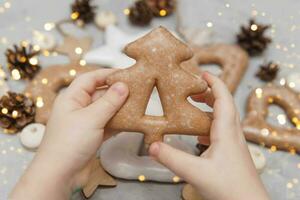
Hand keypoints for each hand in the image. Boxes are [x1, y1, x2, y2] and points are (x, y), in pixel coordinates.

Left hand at [10, 69, 128, 199]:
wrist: (60, 175)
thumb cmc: (69, 143)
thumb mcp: (91, 118)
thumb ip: (109, 101)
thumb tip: (123, 86)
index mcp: (72, 98)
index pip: (90, 79)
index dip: (107, 74)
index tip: (125, 73)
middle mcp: (78, 108)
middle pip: (100, 94)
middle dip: (117, 92)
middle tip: (136, 89)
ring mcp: (86, 123)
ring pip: (106, 110)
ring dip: (119, 108)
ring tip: (137, 104)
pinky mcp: (92, 136)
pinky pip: (108, 124)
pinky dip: (118, 123)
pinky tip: (131, 122)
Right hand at [149, 73, 268, 199]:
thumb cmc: (230, 189)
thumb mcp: (196, 173)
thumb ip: (172, 159)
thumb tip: (152, 145)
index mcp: (226, 132)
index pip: (223, 99)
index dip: (214, 83)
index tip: (202, 72)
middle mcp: (233, 134)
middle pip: (224, 105)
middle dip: (210, 93)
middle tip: (193, 90)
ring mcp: (233, 144)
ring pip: (223, 118)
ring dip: (210, 108)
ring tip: (194, 107)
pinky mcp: (231, 153)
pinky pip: (221, 132)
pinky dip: (210, 125)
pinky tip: (200, 135)